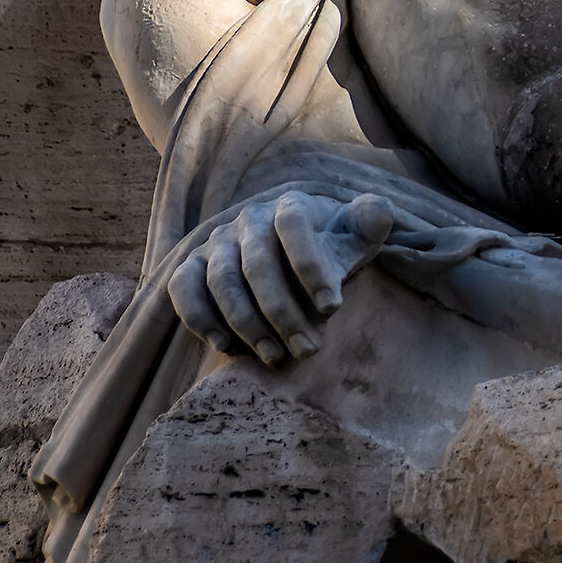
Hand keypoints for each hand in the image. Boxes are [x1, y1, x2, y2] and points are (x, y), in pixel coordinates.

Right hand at [167, 191, 396, 366]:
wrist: (294, 250)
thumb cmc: (331, 245)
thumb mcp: (356, 234)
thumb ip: (371, 221)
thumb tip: (378, 213)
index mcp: (291, 206)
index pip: (293, 225)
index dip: (310, 266)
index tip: (332, 308)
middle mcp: (249, 219)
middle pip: (257, 263)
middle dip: (282, 312)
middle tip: (307, 349)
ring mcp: (218, 242)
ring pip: (222, 280)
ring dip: (247, 323)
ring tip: (275, 356)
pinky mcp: (193, 265)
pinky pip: (183, 288)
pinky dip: (199, 316)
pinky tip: (224, 345)